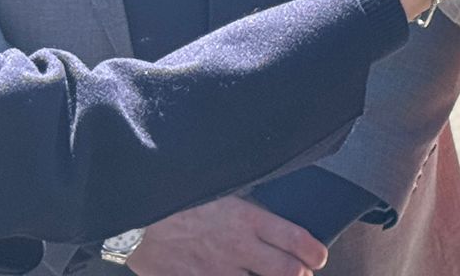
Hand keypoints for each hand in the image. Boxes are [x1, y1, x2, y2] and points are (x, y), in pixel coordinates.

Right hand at [125, 196, 326, 275]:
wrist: (139, 219)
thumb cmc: (183, 199)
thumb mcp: (223, 192)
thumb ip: (248, 206)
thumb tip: (271, 214)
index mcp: (248, 219)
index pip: (294, 238)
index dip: (313, 251)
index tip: (320, 256)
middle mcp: (239, 248)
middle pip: (286, 271)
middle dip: (300, 274)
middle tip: (303, 273)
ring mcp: (218, 270)